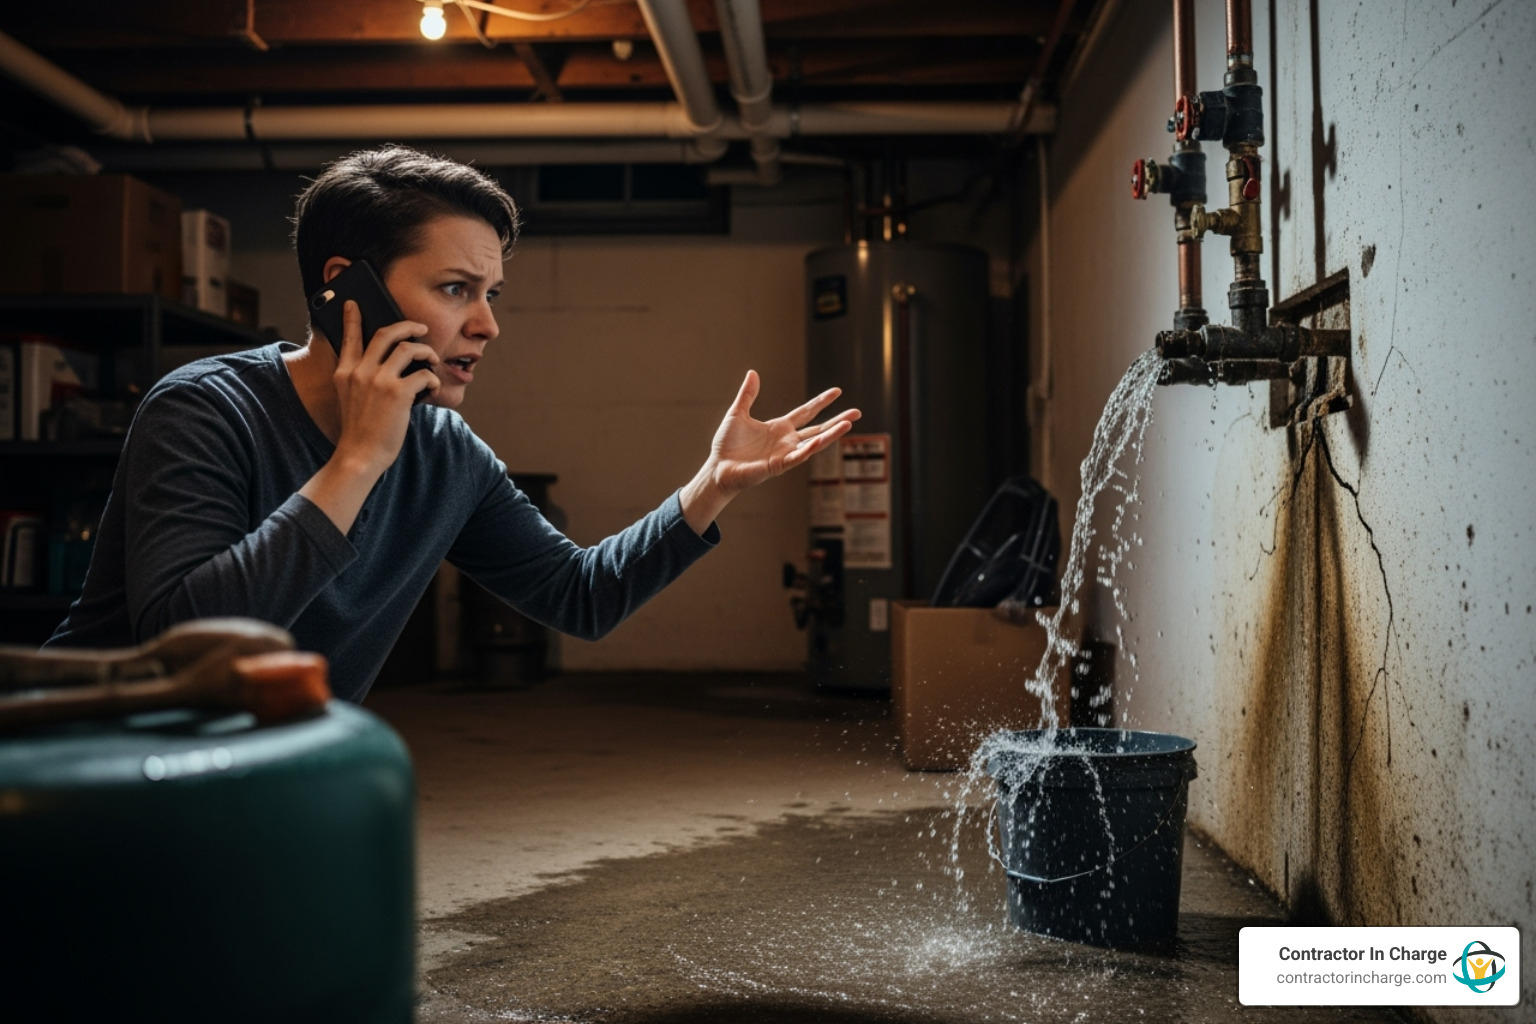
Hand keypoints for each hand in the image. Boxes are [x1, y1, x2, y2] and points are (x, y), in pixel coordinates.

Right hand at [330, 299, 439, 475]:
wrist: (359, 455)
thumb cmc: (360, 430)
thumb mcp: (349, 398)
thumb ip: (359, 379)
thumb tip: (387, 364)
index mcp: (345, 372)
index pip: (349, 337)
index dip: (352, 318)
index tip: (353, 304)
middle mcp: (360, 371)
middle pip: (387, 334)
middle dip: (408, 326)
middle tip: (421, 328)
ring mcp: (379, 381)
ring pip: (408, 349)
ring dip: (426, 352)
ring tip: (432, 361)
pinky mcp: (398, 394)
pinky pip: (423, 375)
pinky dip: (432, 380)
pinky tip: (432, 389)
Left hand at [710, 370, 860, 492]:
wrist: (718, 467)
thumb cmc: (727, 445)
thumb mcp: (737, 413)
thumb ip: (748, 395)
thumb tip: (753, 373)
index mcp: (780, 427)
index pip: (806, 412)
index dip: (821, 402)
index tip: (837, 391)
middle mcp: (787, 440)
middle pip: (818, 428)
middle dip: (837, 420)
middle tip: (857, 412)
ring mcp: (785, 453)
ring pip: (814, 442)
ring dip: (832, 434)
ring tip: (849, 424)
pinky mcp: (778, 465)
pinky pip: (798, 456)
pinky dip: (810, 449)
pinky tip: (822, 440)